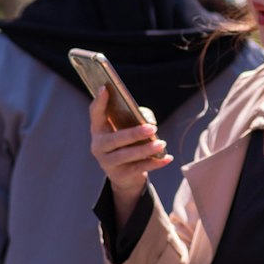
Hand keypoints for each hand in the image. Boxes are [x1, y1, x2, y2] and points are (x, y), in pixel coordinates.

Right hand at [89, 88, 169, 223]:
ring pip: (127, 155)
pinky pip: (139, 168)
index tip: (105, 88)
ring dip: (146, 149)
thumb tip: (149, 121)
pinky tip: (167, 158)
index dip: (99, 101)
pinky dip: (155, 163)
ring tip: (161, 143)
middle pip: (115, 139)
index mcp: (99, 129)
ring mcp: (107, 162)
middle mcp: (99, 146)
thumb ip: (136, 119)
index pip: (95, 114)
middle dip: (134, 133)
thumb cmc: (128, 143)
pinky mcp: (119, 175)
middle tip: (151, 128)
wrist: (125, 174)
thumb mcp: (128, 128)